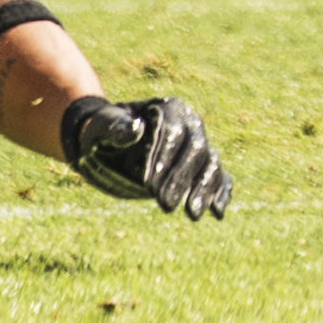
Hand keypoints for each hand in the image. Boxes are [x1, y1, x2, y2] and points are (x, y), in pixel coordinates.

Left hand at [60, 94, 231, 219]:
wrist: (110, 142)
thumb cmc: (103, 131)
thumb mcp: (102, 127)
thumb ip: (116, 127)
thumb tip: (136, 128)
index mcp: (168, 107)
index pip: (174, 132)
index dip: (164, 158)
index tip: (149, 187)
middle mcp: (189, 122)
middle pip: (196, 148)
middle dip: (182, 178)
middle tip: (164, 206)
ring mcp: (198, 143)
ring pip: (210, 162)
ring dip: (203, 189)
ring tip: (192, 215)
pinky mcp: (201, 165)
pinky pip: (218, 175)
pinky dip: (220, 192)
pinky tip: (217, 212)